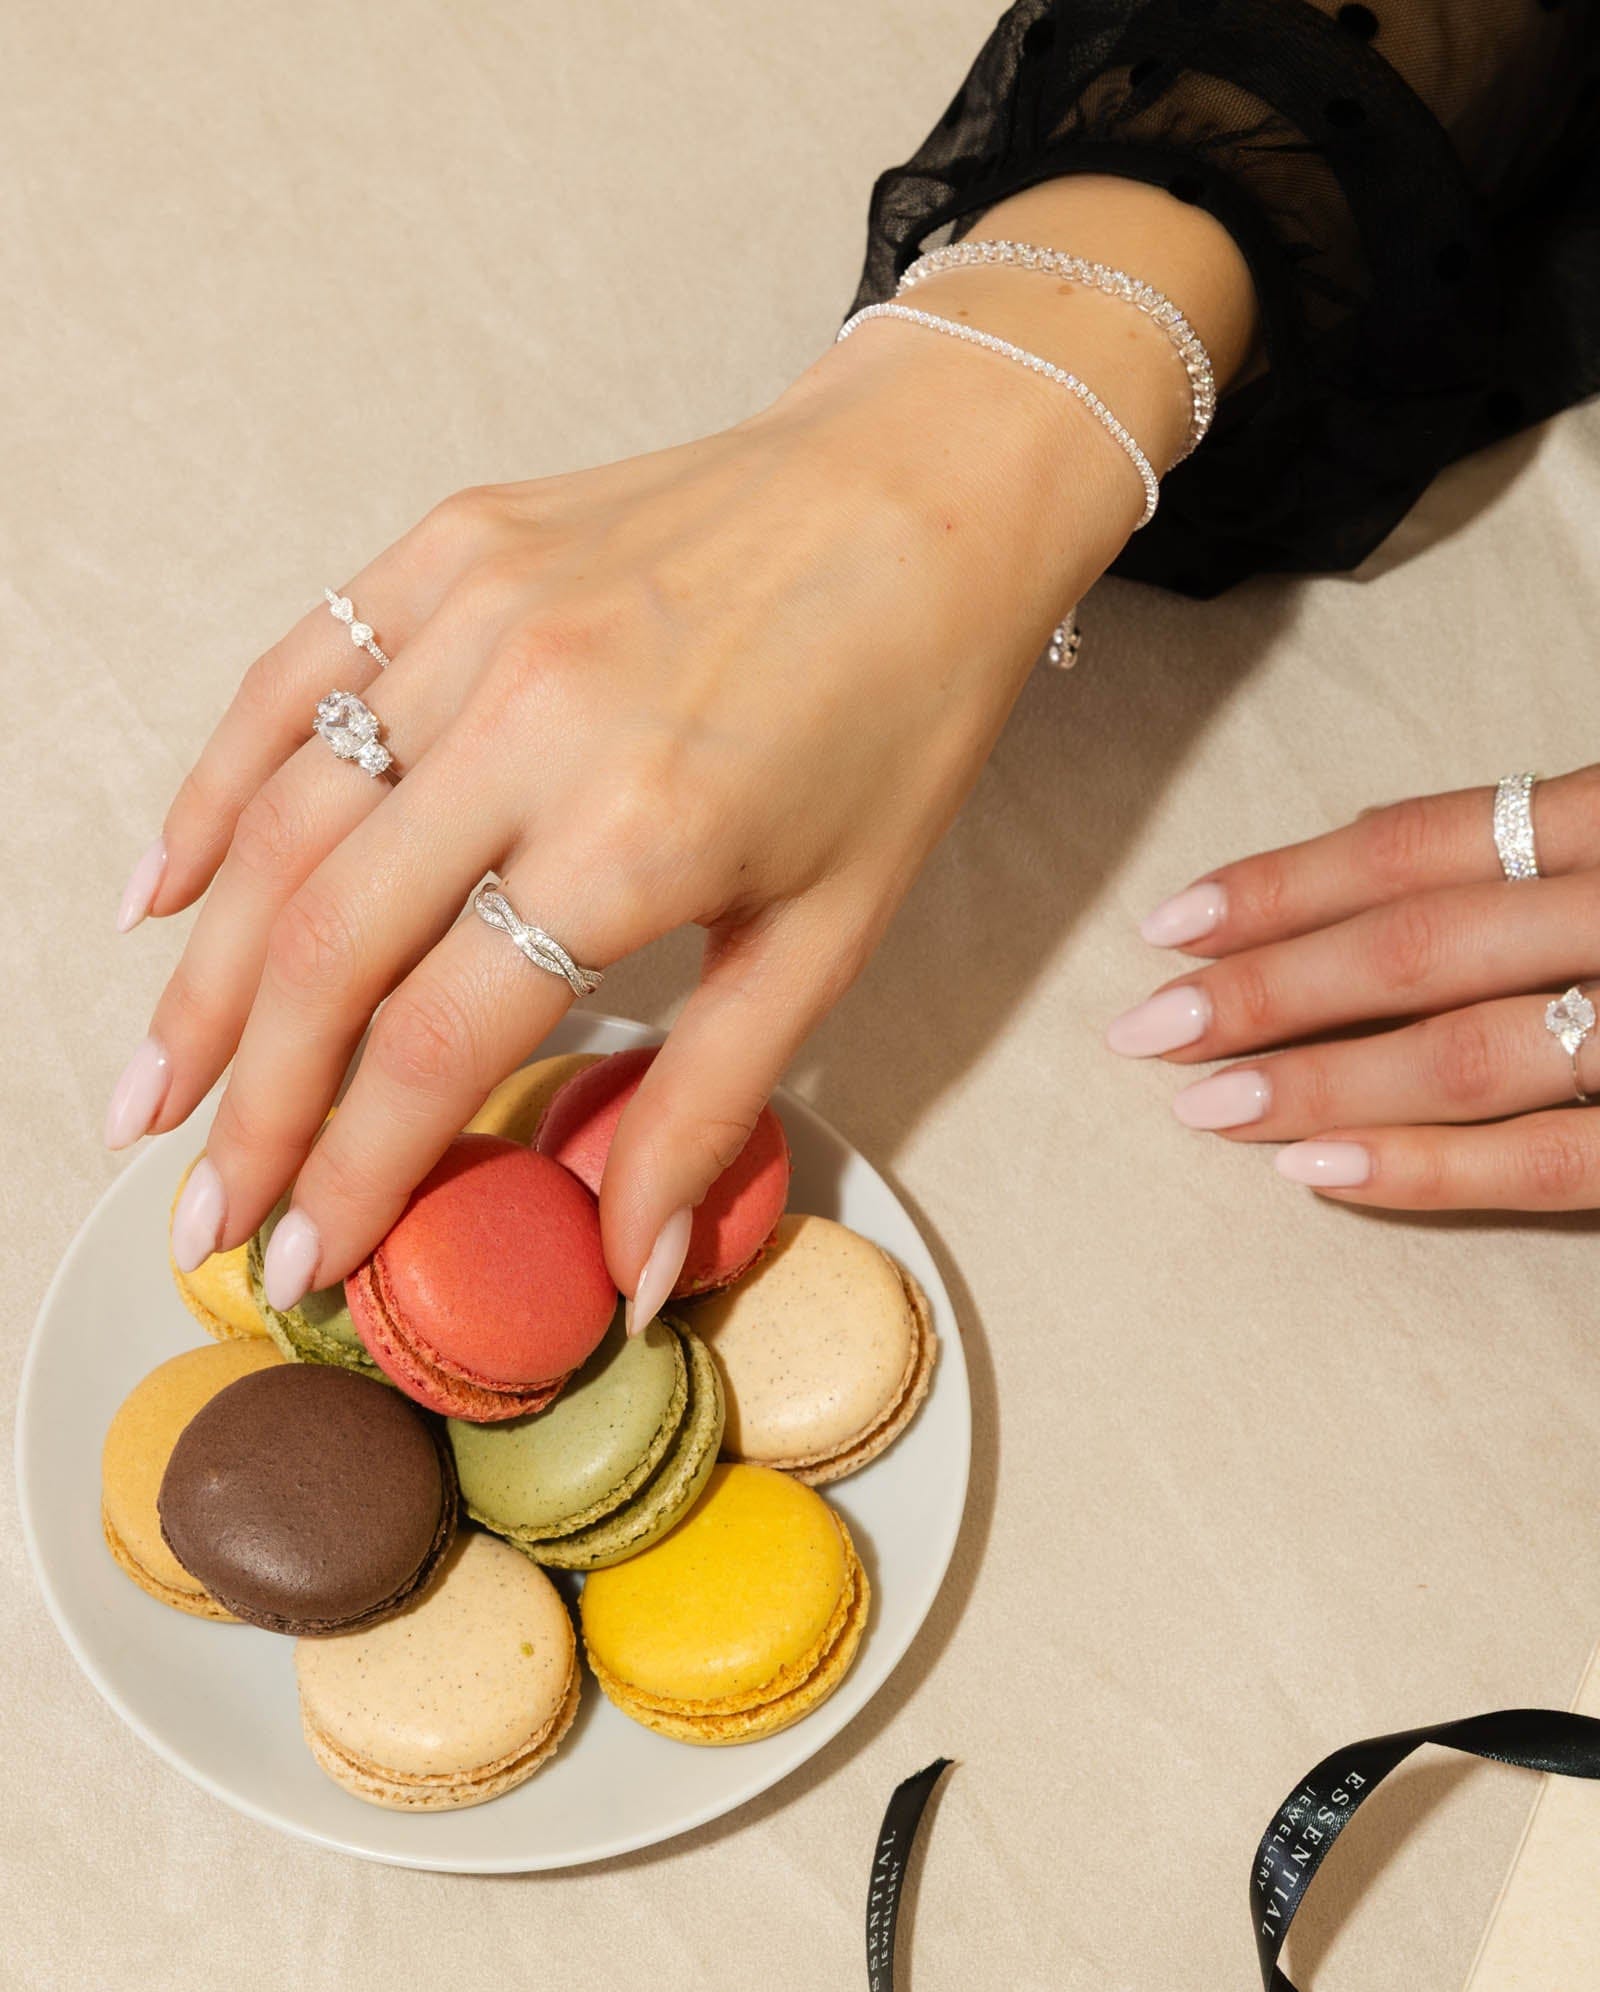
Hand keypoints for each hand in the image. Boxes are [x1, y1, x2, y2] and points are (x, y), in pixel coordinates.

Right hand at [108, 318, 1133, 1315]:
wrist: (928, 492)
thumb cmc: (898, 717)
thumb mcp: (829, 934)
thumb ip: (708, 1108)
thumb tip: (627, 1274)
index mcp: (642, 834)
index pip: (442, 1039)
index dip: (356, 1168)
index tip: (306, 1259)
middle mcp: (537, 722)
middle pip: (331, 947)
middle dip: (252, 1105)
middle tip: (206, 1210)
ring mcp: (480, 619)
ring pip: (288, 822)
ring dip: (204, 975)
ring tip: (154, 1090)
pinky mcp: (455, 549)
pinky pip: (295, 677)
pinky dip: (216, 788)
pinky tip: (163, 889)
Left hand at [1109, 768, 1599, 1210]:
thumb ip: (1525, 857)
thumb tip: (1363, 849)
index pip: (1415, 847)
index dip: (1280, 888)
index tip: (1168, 925)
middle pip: (1413, 947)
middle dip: (1264, 990)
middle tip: (1147, 1029)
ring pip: (1462, 1055)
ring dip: (1318, 1083)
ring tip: (1206, 1108)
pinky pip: (1544, 1160)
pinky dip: (1426, 1167)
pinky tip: (1316, 1169)